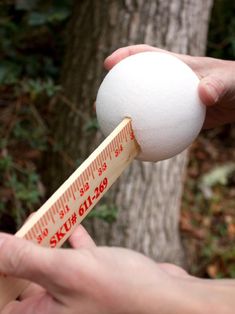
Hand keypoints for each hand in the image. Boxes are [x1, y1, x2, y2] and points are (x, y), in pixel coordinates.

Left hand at [0, 226, 233, 313]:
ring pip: (52, 266)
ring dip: (49, 241)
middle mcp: (57, 312)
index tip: (6, 242)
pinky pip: (76, 260)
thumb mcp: (67, 271)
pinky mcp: (95, 283)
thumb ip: (26, 259)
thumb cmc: (123, 292)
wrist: (171, 299)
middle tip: (28, 224)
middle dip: (24, 248)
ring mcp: (77, 297)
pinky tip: (74, 224)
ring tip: (44, 217)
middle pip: (25, 278)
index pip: (4, 297)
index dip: (1, 269)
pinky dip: (74, 241)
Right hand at [104, 45, 234, 128]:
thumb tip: (203, 95)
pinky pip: (156, 128)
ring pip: (141, 109)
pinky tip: (140, 149)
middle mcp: (165, 84)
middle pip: (133, 84)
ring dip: (124, 117)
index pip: (145, 55)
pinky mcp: (174, 119)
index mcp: (173, 67)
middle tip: (98, 103)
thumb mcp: (228, 82)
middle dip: (113, 91)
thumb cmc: (233, 84)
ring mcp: (168, 102)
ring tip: (111, 131)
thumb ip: (215, 85)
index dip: (124, 57)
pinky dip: (146, 136)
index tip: (108, 64)